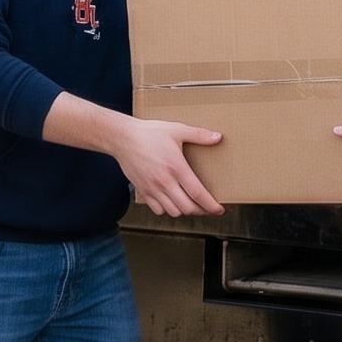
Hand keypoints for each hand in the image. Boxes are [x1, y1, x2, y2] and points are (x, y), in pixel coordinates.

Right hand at [40, 95, 222, 216]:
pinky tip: (171, 201)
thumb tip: (218, 137)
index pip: (198, 194)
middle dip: (200, 210)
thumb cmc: (149, 133)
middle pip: (187, 208)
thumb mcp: (177, 130)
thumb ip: (199, 135)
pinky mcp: (143, 191)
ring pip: (173, 212)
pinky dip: (167, 209)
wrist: (122, 138)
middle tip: (207, 207)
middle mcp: (165, 182)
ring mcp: (152, 189)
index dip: (211, 205)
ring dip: (184, 210)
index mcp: (177, 168)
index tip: (220, 209)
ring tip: (190, 203)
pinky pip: (158, 210)